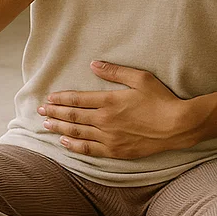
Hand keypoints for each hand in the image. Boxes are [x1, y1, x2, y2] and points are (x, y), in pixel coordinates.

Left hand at [38, 60, 193, 158]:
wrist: (177, 126)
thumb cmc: (161, 99)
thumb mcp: (141, 78)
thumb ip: (115, 71)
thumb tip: (94, 64)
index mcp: (110, 101)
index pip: (78, 100)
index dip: (61, 99)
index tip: (49, 99)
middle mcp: (105, 120)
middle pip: (73, 117)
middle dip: (54, 113)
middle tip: (39, 111)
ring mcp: (109, 138)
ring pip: (77, 133)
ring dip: (60, 129)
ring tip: (46, 126)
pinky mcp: (115, 151)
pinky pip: (88, 149)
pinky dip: (74, 146)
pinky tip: (65, 142)